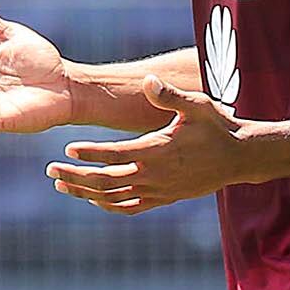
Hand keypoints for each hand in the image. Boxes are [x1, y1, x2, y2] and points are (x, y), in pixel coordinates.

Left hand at [48, 79, 257, 214]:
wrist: (239, 157)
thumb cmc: (218, 126)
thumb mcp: (197, 105)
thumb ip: (169, 95)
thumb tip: (148, 81)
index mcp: (157, 150)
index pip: (114, 155)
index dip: (88, 154)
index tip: (67, 150)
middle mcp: (154, 175)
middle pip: (105, 181)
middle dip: (75, 177)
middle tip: (50, 171)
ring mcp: (158, 191)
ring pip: (113, 198)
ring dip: (84, 192)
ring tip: (61, 185)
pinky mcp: (164, 199)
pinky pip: (130, 208)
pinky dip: (108, 205)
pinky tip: (92, 199)